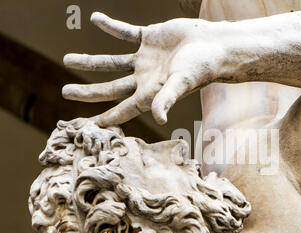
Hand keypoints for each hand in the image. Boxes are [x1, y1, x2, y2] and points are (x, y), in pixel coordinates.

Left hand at [62, 12, 220, 125]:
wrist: (214, 45)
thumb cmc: (201, 67)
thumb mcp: (182, 83)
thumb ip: (167, 99)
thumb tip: (161, 119)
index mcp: (150, 93)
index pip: (123, 109)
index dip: (106, 118)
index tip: (87, 125)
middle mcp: (145, 78)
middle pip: (110, 87)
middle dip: (88, 91)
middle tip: (65, 92)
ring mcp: (145, 58)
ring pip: (111, 62)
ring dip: (90, 61)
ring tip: (67, 60)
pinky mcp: (149, 38)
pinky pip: (125, 33)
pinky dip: (110, 26)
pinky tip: (96, 19)